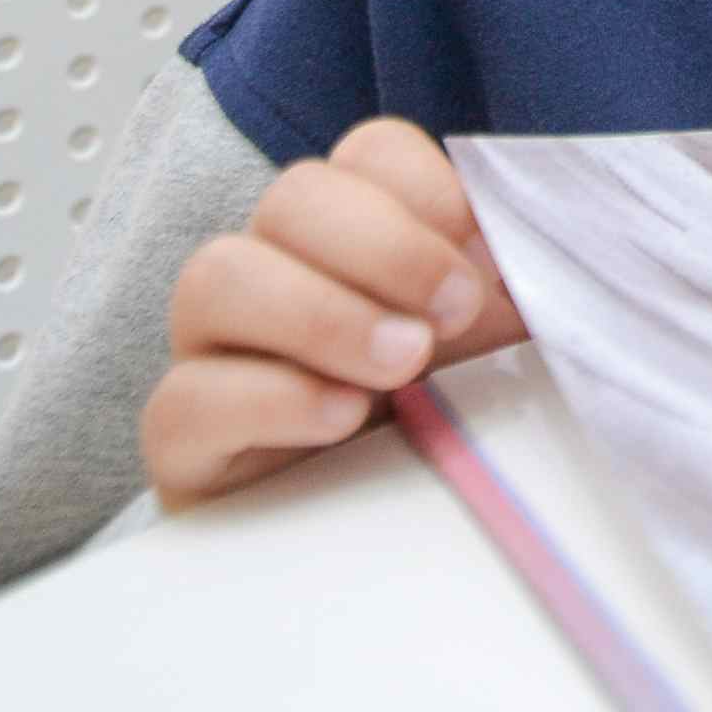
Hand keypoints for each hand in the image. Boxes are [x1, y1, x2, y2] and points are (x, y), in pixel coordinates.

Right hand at [140, 119, 523, 506]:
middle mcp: (275, 274)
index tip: (485, 253)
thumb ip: (509, 296)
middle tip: (454, 311)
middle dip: (383, 245)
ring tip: (404, 363)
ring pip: (215, 277)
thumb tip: (528, 253)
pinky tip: (340, 417)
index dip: (425, 186)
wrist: (375, 557)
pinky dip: (270, 397)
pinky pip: (184, 397)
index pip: (368, 154)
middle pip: (292, 198)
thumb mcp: (493, 351)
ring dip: (322, 312)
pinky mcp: (183, 443)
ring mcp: (214, 353)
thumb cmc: (441, 428)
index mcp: (354, 237)